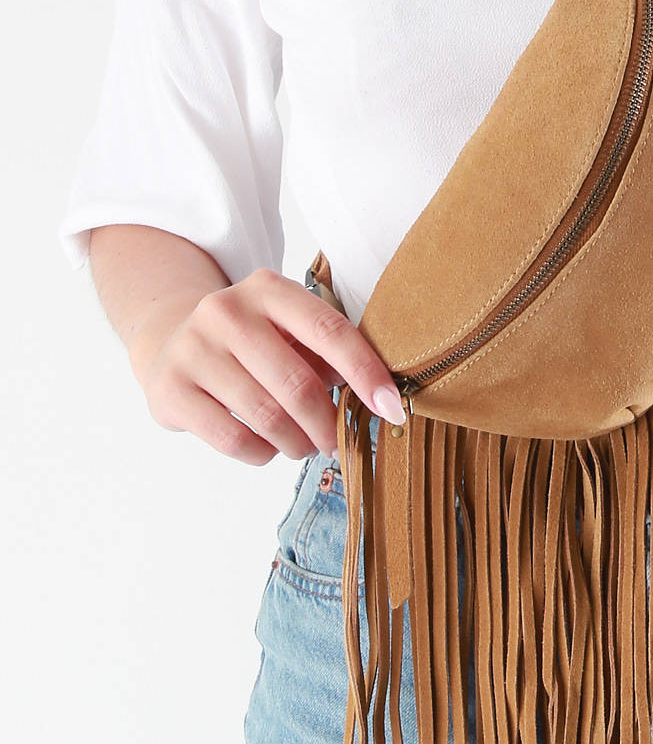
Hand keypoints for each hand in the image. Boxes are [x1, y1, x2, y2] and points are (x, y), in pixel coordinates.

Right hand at [131, 268, 404, 465]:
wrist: (170, 340)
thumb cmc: (251, 342)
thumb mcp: (288, 331)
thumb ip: (328, 355)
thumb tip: (380, 400)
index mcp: (268, 289)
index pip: (328, 331)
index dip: (365, 372)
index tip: (391, 408)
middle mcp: (227, 311)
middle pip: (297, 383)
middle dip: (327, 424)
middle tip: (337, 443)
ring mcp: (193, 349)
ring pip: (267, 416)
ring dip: (297, 443)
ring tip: (303, 446)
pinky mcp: (170, 389)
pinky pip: (233, 439)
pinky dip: (262, 453)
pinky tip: (267, 447)